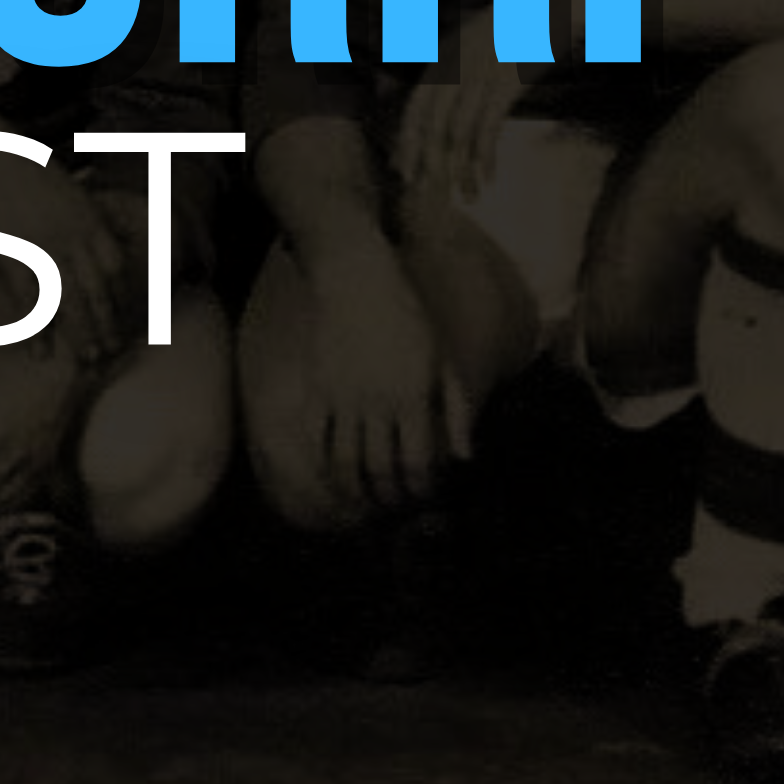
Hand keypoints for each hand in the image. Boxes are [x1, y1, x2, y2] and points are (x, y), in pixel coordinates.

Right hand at [0, 149, 128, 371]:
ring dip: (80, 334)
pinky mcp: (13, 255)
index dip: (124, 298)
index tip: (128, 320)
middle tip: (112, 352)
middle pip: (97, 291)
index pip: (116, 268)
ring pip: (68, 301)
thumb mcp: (70, 188)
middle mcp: (70, 235)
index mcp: (88, 218)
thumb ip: (93, 216)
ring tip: (88, 360)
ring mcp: (41, 246)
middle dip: (107, 325)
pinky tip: (43, 352)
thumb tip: (119, 234)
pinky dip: (38, 330)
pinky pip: (30, 301)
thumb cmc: (26, 167)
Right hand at [307, 243, 468, 518]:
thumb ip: (458, 410)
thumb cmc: (408, 317)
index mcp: (412, 397)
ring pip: (346, 461)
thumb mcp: (444, 360)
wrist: (357, 279)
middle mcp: (376, 402)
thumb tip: (465, 458)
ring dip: (359, 490)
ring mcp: (342, 396)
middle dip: (393, 497)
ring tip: (370, 501)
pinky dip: (325, 463)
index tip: (427, 496)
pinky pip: (317, 436)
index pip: (419, 463)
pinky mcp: (317, 387)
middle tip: (400, 505)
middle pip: (381, 470)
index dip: (424, 489)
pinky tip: (337, 475)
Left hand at [390, 4, 527, 207]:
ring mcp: (478, 74)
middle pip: (430, 122)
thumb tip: (443, 103)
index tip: (401, 168)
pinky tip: (488, 179)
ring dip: (460, 169)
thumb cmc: (515, 28)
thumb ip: (456, 69)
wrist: (550, 5)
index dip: (407, 139)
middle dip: (424, 159)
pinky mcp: (506, 83)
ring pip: (458, 132)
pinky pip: (488, 128)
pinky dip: (485, 157)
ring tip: (466, 197)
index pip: (416, 106)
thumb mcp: (475, 43)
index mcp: (443, 56)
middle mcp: (454, 65)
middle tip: (423, 191)